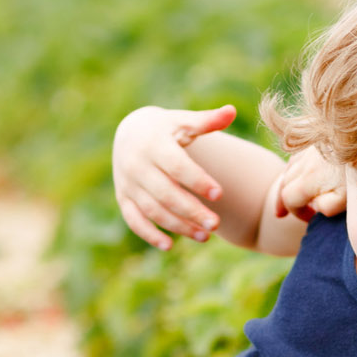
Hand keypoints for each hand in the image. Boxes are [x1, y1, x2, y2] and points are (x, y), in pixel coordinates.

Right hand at [112, 104, 235, 249]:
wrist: (129, 132)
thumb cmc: (165, 128)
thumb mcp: (183, 120)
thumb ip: (207, 120)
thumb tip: (232, 111)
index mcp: (154, 145)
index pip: (177, 166)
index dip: (197, 180)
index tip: (219, 194)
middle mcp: (137, 166)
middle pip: (166, 193)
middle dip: (191, 211)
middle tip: (216, 225)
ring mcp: (129, 184)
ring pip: (153, 210)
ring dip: (178, 226)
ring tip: (206, 236)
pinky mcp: (123, 198)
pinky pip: (134, 220)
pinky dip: (149, 235)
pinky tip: (170, 246)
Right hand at [274, 144, 345, 221]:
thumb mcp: (348, 197)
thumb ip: (327, 206)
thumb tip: (315, 206)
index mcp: (309, 179)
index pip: (289, 199)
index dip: (296, 212)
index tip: (309, 218)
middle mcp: (305, 160)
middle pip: (285, 182)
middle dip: (286, 199)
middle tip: (291, 210)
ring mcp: (312, 146)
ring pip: (291, 165)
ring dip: (289, 181)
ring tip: (292, 192)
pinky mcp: (320, 134)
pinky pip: (300, 150)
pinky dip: (297, 163)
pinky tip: (303, 168)